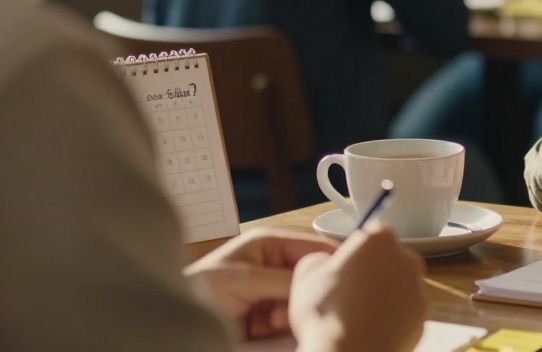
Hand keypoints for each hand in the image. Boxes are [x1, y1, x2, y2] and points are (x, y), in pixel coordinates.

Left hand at [184, 229, 337, 340]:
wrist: (173, 325)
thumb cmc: (199, 293)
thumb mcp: (244, 280)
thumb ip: (283, 279)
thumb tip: (321, 282)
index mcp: (270, 242)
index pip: (318, 246)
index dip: (329, 264)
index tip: (335, 285)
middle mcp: (276, 263)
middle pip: (313, 277)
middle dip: (302, 297)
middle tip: (279, 313)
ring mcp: (274, 290)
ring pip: (306, 301)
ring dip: (290, 316)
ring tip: (265, 324)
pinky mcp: (271, 314)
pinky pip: (293, 320)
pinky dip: (281, 328)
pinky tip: (260, 331)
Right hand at [289, 222, 426, 351]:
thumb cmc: (326, 312)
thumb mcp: (306, 273)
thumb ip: (321, 257)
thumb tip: (327, 263)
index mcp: (380, 240)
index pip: (371, 233)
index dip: (355, 251)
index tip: (345, 267)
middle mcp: (407, 259)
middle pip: (389, 259)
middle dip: (373, 272)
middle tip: (348, 293)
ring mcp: (419, 290)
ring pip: (399, 287)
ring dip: (383, 296)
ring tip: (357, 316)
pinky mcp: (423, 318)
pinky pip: (405, 313)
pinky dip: (392, 319)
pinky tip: (371, 329)